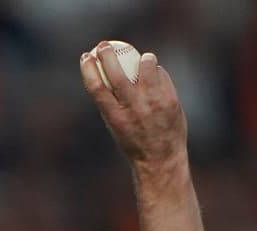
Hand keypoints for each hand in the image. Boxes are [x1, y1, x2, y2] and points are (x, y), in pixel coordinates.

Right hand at [80, 42, 186, 169]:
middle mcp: (133, 108)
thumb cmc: (134, 142)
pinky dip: (156, 73)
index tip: (86, 56)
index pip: (96, 87)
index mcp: (114, 117)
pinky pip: (161, 75)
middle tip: (104, 45)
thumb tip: (104, 75)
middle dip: (107, 54)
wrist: (161, 159)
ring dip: (143, 59)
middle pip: (117, 73)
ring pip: (146, 65)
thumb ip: (111, 104)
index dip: (88, 68)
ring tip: (143, 61)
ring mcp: (153, 103)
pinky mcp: (170, 99)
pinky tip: (155, 79)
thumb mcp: (115, 126)